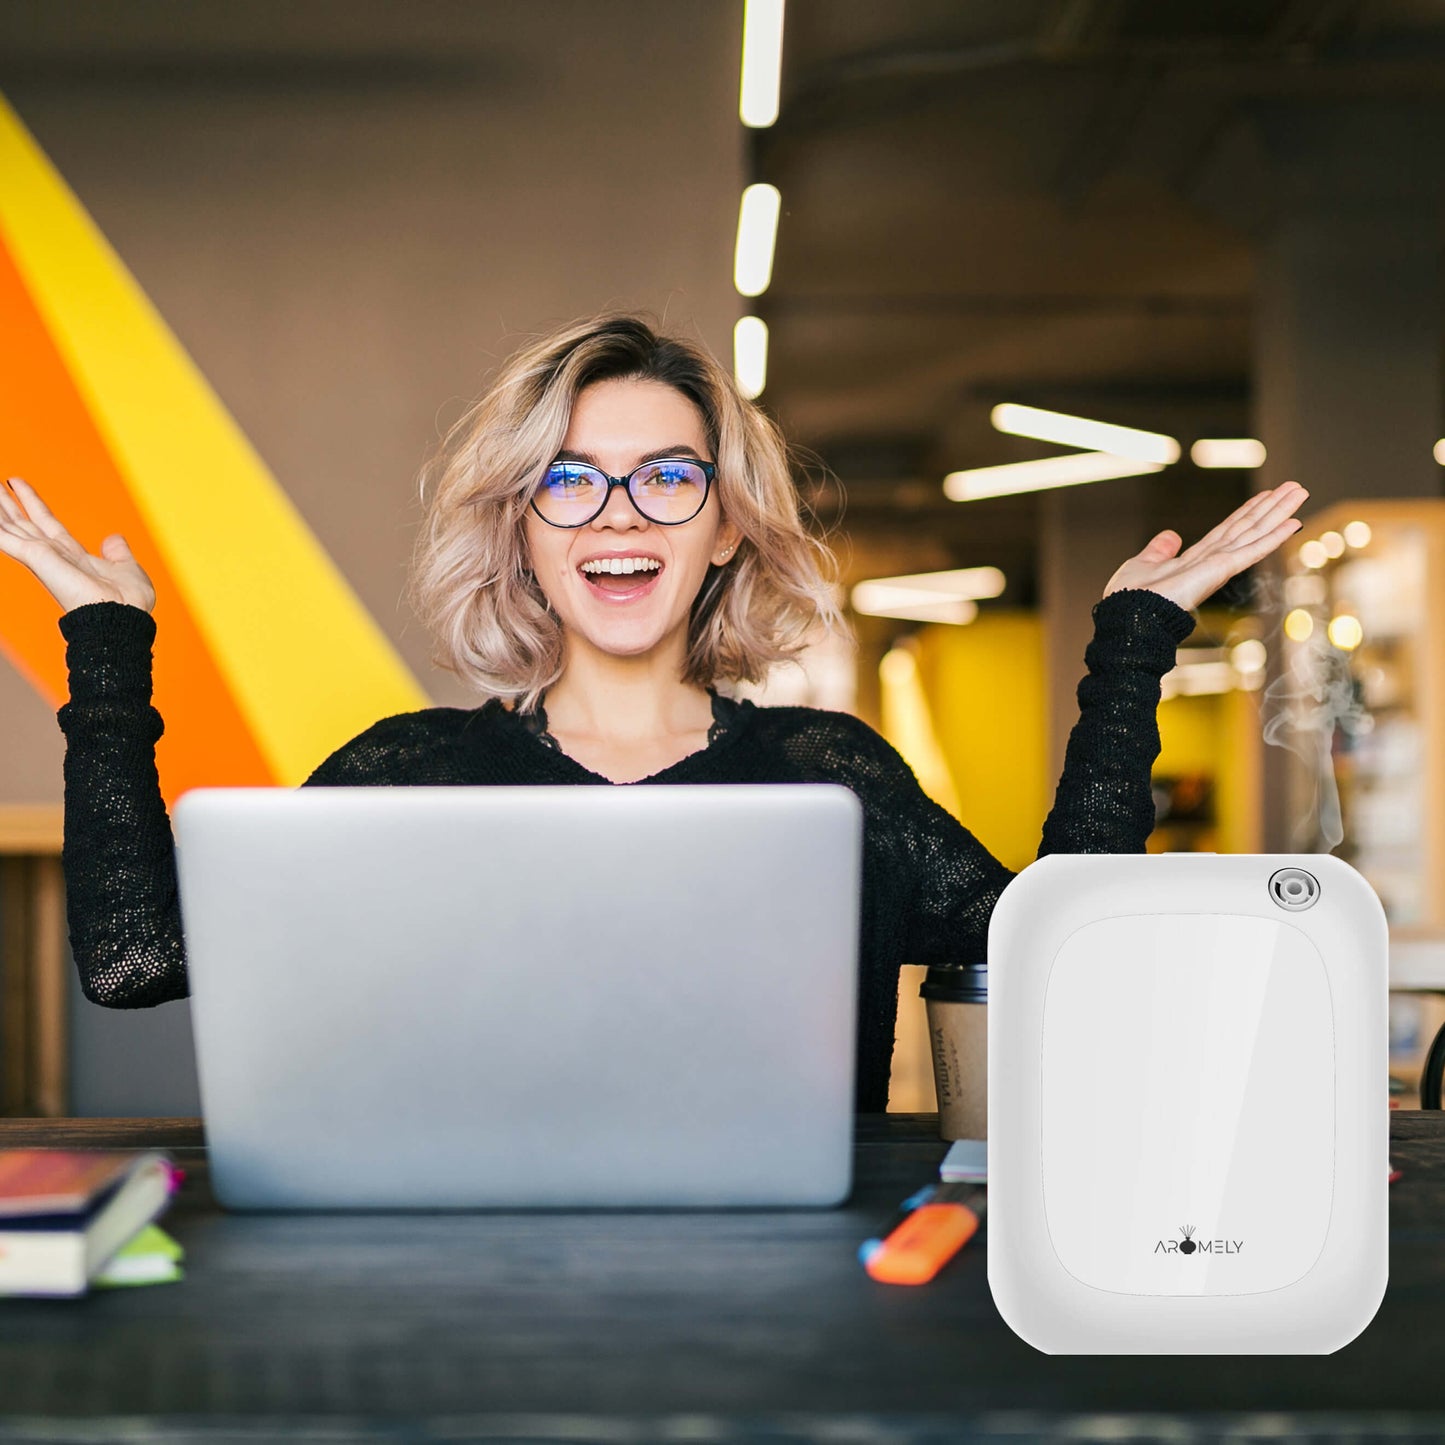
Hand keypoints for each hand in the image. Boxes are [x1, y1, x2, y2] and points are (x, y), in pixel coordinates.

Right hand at [0, 477, 155, 613]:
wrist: (122, 617)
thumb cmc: (128, 602)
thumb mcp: (126, 567)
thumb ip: (117, 552)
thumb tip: (114, 539)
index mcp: (73, 555)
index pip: (46, 522)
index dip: (31, 502)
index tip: (16, 483)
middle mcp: (53, 554)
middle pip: (23, 521)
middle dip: (6, 502)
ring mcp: (43, 556)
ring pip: (11, 526)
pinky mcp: (37, 558)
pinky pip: (5, 538)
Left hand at [1102, 481, 1307, 610]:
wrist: (1127, 616)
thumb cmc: (1130, 598)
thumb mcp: (1143, 564)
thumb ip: (1159, 550)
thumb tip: (1170, 536)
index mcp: (1195, 560)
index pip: (1228, 530)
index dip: (1248, 512)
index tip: (1267, 496)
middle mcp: (1211, 562)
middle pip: (1247, 528)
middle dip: (1272, 508)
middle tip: (1295, 488)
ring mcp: (1218, 567)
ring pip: (1254, 533)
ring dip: (1278, 513)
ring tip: (1299, 493)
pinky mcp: (1219, 571)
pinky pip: (1251, 551)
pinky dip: (1273, 537)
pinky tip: (1293, 523)